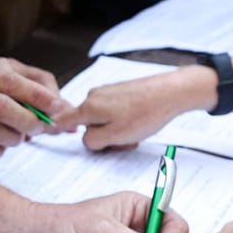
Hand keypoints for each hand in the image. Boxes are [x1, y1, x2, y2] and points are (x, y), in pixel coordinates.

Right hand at [72, 69, 208, 150]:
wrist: (170, 93)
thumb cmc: (146, 113)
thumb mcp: (115, 136)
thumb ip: (93, 141)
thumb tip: (86, 140)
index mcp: (89, 107)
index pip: (63, 120)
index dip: (62, 131)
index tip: (66, 137)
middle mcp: (94, 96)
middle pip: (87, 123)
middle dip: (102, 136)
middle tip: (122, 142)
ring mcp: (107, 92)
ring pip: (102, 118)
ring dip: (115, 129)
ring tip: (134, 132)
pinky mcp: (120, 91)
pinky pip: (113, 111)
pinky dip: (123, 120)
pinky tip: (138, 122)